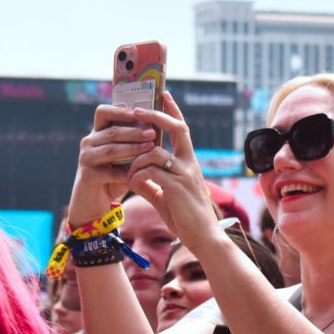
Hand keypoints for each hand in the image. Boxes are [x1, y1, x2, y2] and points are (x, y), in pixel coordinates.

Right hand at [69, 105, 158, 225]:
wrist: (93, 203)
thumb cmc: (112, 177)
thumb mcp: (123, 158)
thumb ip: (133, 144)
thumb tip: (156, 130)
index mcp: (97, 134)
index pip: (103, 112)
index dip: (120, 110)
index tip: (139, 112)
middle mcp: (88, 143)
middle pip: (112, 131)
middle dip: (134, 131)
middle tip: (152, 132)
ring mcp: (86, 158)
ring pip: (111, 149)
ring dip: (132, 148)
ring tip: (150, 148)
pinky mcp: (87, 175)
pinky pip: (109, 172)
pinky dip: (126, 172)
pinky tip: (140, 173)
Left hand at [125, 92, 222, 250]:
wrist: (204, 239)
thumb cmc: (187, 220)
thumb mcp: (167, 198)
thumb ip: (152, 184)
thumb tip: (135, 177)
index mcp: (189, 163)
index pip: (182, 129)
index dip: (172, 110)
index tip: (163, 93)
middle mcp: (190, 164)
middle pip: (176, 128)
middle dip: (155, 115)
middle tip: (135, 110)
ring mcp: (185, 174)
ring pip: (154, 152)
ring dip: (136, 158)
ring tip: (129, 172)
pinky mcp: (176, 187)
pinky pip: (150, 171)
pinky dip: (137, 175)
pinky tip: (133, 183)